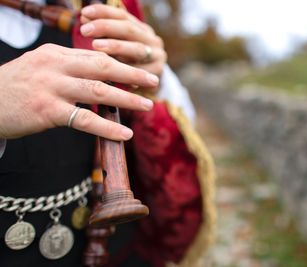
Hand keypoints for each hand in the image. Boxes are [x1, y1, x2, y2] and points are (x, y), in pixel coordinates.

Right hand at [0, 44, 158, 139]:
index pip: (95, 56)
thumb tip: (97, 73)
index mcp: (56, 54)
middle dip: (131, 73)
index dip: (121, 63)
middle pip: (102, 66)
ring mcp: (51, 88)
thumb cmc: (15, 88)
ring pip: (98, 90)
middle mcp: (55, 66)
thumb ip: (67, 68)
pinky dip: (107, 127)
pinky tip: (124, 134)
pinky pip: (84, 119)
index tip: (140, 69)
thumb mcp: (40, 68)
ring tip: (147, 105)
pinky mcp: (47, 111)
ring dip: (127, 98)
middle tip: (153, 80)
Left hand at [80, 4, 166, 93]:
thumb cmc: (126, 66)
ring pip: (136, 49)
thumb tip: (84, 17)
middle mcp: (152, 40)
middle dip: (106, 27)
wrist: (148, 88)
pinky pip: (140, 70)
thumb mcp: (116, 48)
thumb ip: (103, 33)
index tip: (84, 13)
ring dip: (116, 46)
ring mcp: (157, 56)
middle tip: (85, 30)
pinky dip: (125, 70)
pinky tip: (111, 69)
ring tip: (96, 45)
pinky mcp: (157, 73)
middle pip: (129, 29)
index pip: (122, 15)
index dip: (103, 12)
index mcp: (141, 29)